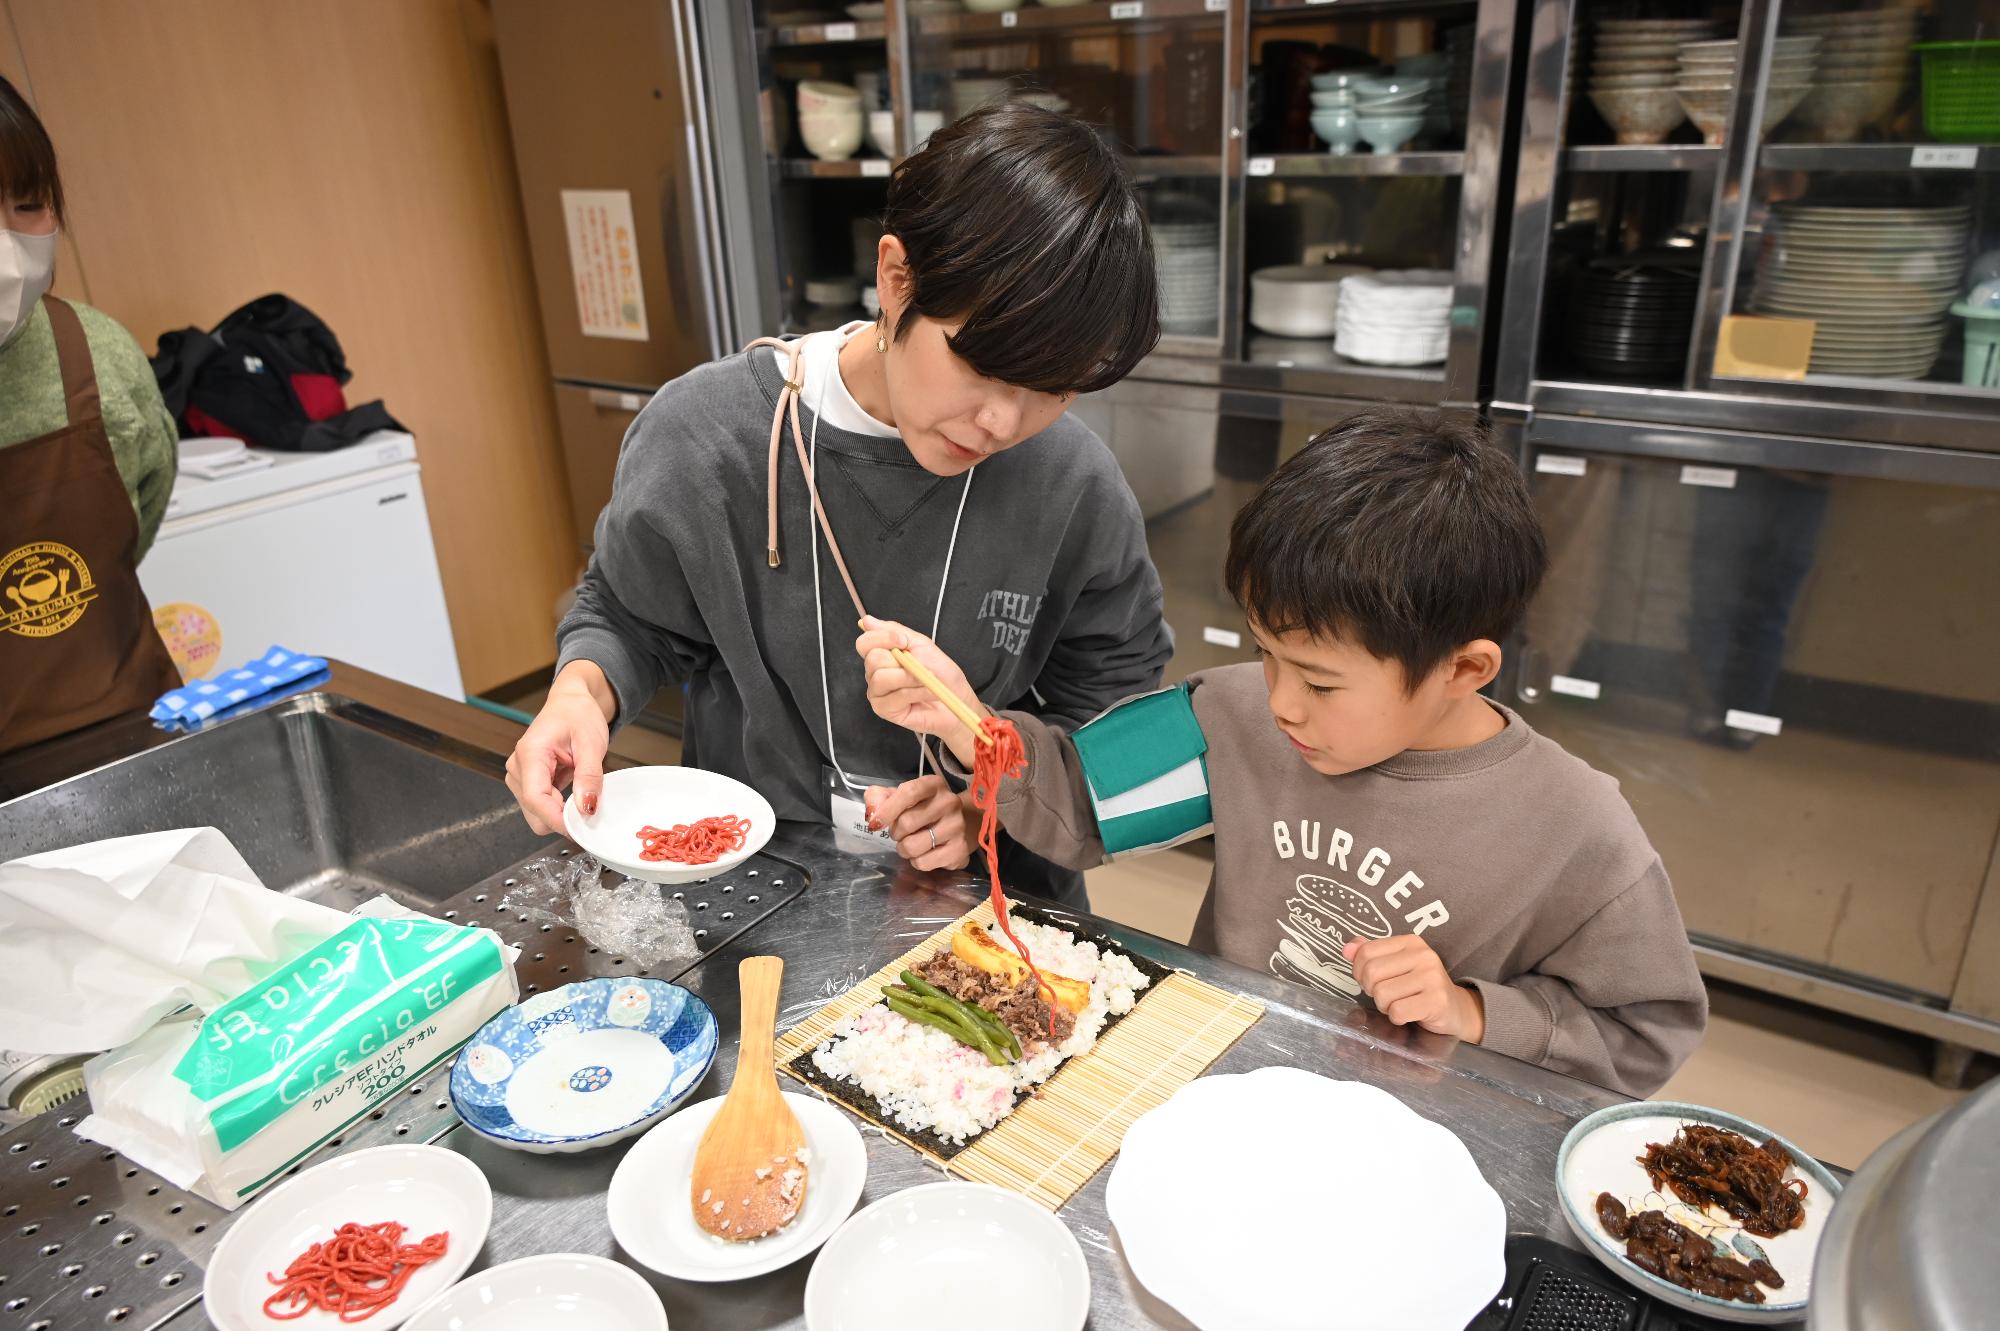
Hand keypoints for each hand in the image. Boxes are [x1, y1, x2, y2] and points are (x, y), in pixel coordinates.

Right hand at [505, 660, 616, 833]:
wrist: (571, 704)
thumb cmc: (578, 715)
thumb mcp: (591, 743)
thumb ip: (589, 776)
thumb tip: (586, 807)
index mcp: (530, 753)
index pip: (535, 798)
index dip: (557, 819)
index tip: (579, 828)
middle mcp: (517, 767)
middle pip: (534, 811)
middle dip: (561, 816)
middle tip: (589, 804)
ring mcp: (519, 776)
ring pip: (537, 813)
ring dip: (561, 810)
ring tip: (579, 787)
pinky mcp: (525, 782)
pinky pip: (541, 806)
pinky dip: (559, 805)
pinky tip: (571, 788)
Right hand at [855, 615, 982, 761]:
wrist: (956, 698)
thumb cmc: (941, 673)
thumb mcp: (921, 645)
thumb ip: (894, 631)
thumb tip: (866, 621)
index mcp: (881, 655)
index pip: (864, 643)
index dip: (883, 638)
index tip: (905, 642)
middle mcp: (874, 673)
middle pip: (873, 659)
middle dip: (902, 661)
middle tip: (920, 666)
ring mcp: (877, 693)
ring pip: (881, 678)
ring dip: (911, 677)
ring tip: (926, 681)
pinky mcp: (884, 710)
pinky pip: (896, 696)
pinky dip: (917, 692)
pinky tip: (928, 692)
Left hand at [863, 776, 974, 871]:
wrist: (956, 823)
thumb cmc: (922, 808)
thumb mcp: (900, 796)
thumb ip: (879, 798)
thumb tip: (872, 813)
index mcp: (933, 785)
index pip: (909, 792)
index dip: (888, 810)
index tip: (875, 824)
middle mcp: (949, 802)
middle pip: (907, 822)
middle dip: (896, 832)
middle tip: (901, 832)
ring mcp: (957, 826)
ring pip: (913, 846)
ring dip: (904, 849)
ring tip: (911, 842)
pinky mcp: (959, 849)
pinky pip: (923, 863)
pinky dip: (916, 861)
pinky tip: (924, 853)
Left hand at [1343, 934, 1485, 1042]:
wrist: (1454, 1009)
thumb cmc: (1418, 987)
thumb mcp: (1395, 965)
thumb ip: (1369, 954)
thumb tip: (1346, 949)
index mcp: (1410, 942)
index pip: (1366, 952)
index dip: (1359, 971)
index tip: (1371, 981)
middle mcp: (1423, 955)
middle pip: (1371, 974)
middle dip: (1372, 991)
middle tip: (1387, 996)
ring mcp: (1432, 977)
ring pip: (1382, 994)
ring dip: (1385, 1006)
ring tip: (1400, 1003)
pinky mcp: (1437, 1001)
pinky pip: (1397, 1011)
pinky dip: (1397, 1018)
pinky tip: (1409, 1014)